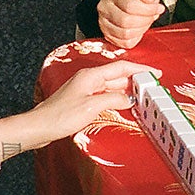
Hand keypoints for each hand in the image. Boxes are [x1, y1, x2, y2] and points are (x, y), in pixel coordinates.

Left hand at [6, 60, 156, 151]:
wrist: (39, 127)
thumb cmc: (60, 116)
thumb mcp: (92, 107)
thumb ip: (114, 100)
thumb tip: (130, 99)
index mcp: (91, 75)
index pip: (122, 67)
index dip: (140, 69)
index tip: (154, 73)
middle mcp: (89, 79)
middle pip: (118, 76)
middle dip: (136, 81)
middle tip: (152, 88)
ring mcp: (85, 90)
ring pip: (112, 86)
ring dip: (127, 91)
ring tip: (142, 97)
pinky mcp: (82, 100)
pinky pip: (105, 96)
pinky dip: (117, 99)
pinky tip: (123, 105)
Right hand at [98, 0, 164, 48]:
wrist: (129, 0)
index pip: (130, 5)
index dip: (148, 10)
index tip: (158, 8)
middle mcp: (105, 6)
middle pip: (126, 21)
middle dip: (145, 20)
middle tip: (152, 15)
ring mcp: (103, 22)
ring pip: (125, 34)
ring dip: (141, 29)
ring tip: (146, 21)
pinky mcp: (107, 35)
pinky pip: (125, 43)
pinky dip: (136, 38)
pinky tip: (139, 28)